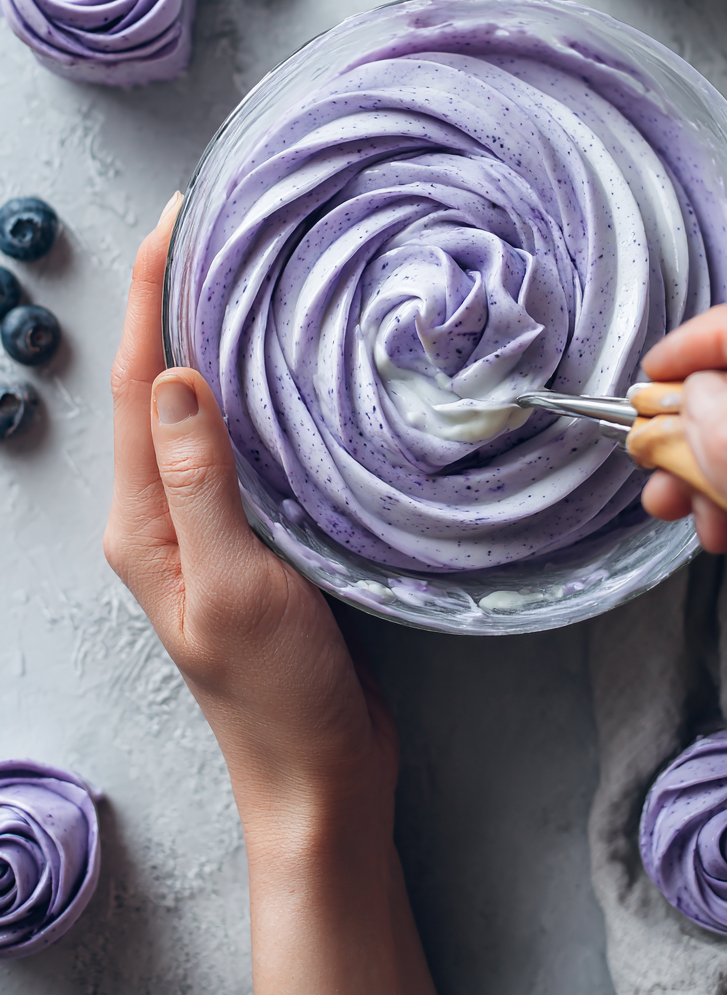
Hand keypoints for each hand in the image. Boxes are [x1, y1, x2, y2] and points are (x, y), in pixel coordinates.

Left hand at [105, 195, 442, 994]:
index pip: (140, 385)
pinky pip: (237, 444)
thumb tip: (177, 377)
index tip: (175, 222)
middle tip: (211, 226)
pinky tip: (279, 367)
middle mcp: (162, 513)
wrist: (318, 773)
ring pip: (197, 410)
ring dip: (209, 338)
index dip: (152, 297)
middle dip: (173, 300)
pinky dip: (250, 390)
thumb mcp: (237, 586)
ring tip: (241, 273)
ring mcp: (205, 524)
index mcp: (144, 521)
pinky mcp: (248, 535)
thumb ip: (202, 484)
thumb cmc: (277, 695)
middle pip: (158, 385)